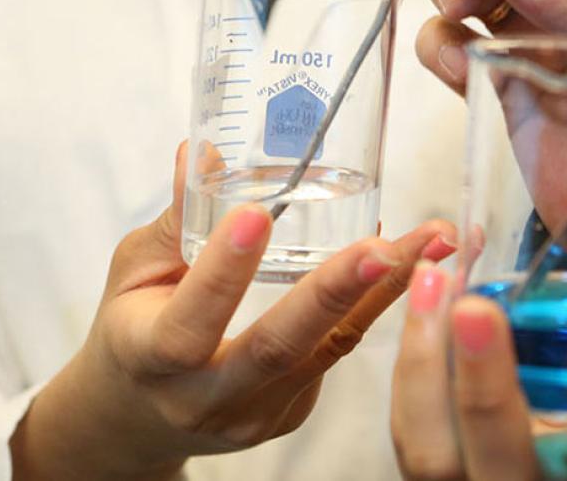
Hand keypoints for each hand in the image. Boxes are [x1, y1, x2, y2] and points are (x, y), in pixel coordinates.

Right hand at [11, 142, 456, 478]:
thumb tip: (203, 150)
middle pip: (277, 350)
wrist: (138, 417)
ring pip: (327, 350)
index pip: (188, 324)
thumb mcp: (135, 271)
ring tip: (433, 242)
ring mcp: (257, 415)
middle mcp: (206, 398)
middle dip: (333, 294)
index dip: (221, 274)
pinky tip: (422, 265)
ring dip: (385, 291)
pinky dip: (381, 305)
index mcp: (151, 359)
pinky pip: (339, 354)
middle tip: (381, 246)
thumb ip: (176, 219)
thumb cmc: (133, 330)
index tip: (253, 216)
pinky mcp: (293, 414)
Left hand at [391, 262, 566, 480]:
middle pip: (501, 462)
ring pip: (432, 452)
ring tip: (431, 284)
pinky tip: (418, 304)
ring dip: (426, 362)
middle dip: (484, 386)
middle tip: (474, 309)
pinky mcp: (428, 476)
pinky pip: (407, 430)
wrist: (552, 475)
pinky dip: (409, 365)